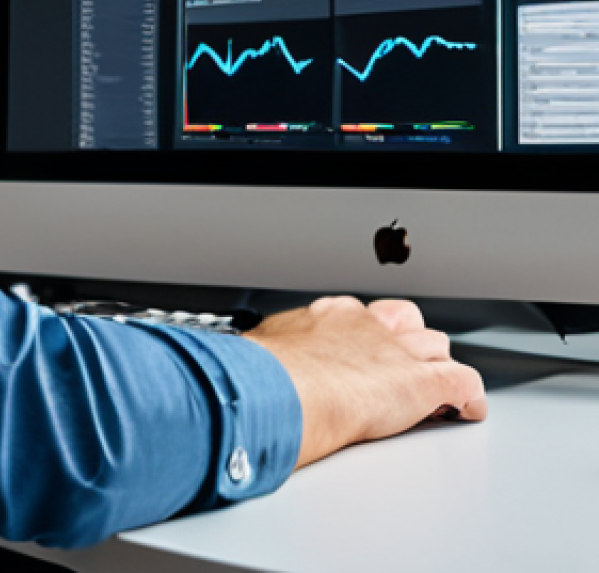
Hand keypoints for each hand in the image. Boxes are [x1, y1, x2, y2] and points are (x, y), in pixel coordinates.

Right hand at [246, 296, 486, 468]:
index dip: (369, 335)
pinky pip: (462, 382)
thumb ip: (274, 354)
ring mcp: (397, 351)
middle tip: (401, 364)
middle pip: (406, 320)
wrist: (279, 387)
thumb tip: (256, 363)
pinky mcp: (420, 383)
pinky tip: (467, 409)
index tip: (362, 353)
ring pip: (436, 346)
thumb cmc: (262, 374)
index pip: (361, 317)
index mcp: (328, 316)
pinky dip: (469, 396)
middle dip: (409, 340)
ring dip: (437, 365)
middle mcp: (366, 326)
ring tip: (436, 390)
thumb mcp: (264, 351)